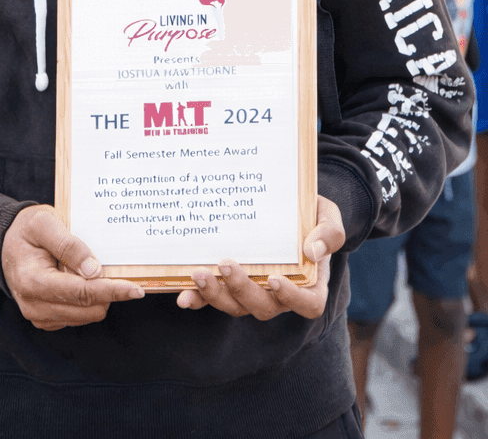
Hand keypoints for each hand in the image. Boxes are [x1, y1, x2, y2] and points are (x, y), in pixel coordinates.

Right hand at [1, 204, 143, 329]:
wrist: (4, 243)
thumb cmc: (25, 229)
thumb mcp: (45, 223)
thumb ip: (69, 245)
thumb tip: (95, 270)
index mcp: (33, 281)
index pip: (81, 292)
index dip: (112, 291)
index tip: (136, 290)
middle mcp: (34, 305)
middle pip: (87, 309)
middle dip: (107, 292)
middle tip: (110, 266)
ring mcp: (39, 315)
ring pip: (85, 316)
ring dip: (96, 296)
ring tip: (84, 268)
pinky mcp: (45, 319)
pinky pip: (76, 316)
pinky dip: (85, 300)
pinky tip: (77, 279)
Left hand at [176, 195, 344, 319]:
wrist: (289, 207)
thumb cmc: (312, 215)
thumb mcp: (328, 216)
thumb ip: (330, 233)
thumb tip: (313, 251)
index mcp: (310, 284)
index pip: (308, 304)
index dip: (292, 298)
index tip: (275, 279)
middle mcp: (280, 295)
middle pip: (263, 307)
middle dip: (242, 290)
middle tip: (225, 264)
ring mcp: (253, 291)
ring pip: (236, 306)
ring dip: (216, 295)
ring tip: (199, 274)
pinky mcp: (230, 284)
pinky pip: (214, 298)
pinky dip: (198, 298)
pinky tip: (184, 295)